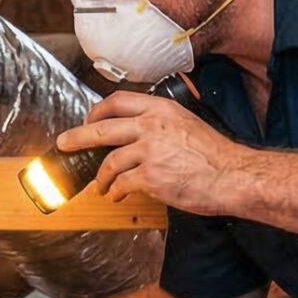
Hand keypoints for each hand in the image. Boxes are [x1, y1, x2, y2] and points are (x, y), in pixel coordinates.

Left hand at [57, 91, 257, 215]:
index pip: (117, 102)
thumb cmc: (216, 155)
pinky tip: (117, 196)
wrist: (233, 176)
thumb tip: (138, 132)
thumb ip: (163, 123)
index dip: (96, 112)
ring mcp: (150, 151)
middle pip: (102, 128)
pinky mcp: (151, 176)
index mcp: (161, 109)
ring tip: (100, 186)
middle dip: (77, 137)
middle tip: (64, 144)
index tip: (88, 121)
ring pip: (109, 161)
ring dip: (100, 176)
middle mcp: (152, 126)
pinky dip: (115, 192)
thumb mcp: (189, 123)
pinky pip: (122, 184)